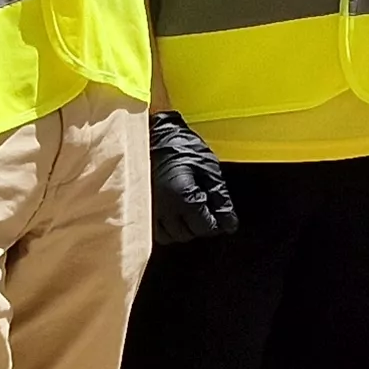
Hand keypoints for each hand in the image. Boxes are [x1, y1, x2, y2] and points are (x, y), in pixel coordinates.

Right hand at [146, 110, 237, 245]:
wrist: (150, 133)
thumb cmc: (180, 146)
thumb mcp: (208, 168)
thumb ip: (220, 197)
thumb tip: (230, 223)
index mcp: (184, 198)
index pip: (205, 228)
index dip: (215, 222)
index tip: (218, 213)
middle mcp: (163, 209)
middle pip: (187, 234)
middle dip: (198, 225)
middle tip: (202, 206)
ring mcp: (147, 210)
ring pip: (169, 235)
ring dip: (181, 228)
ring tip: (186, 209)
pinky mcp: (138, 208)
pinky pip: (153, 231)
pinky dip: (164, 227)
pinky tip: (171, 213)